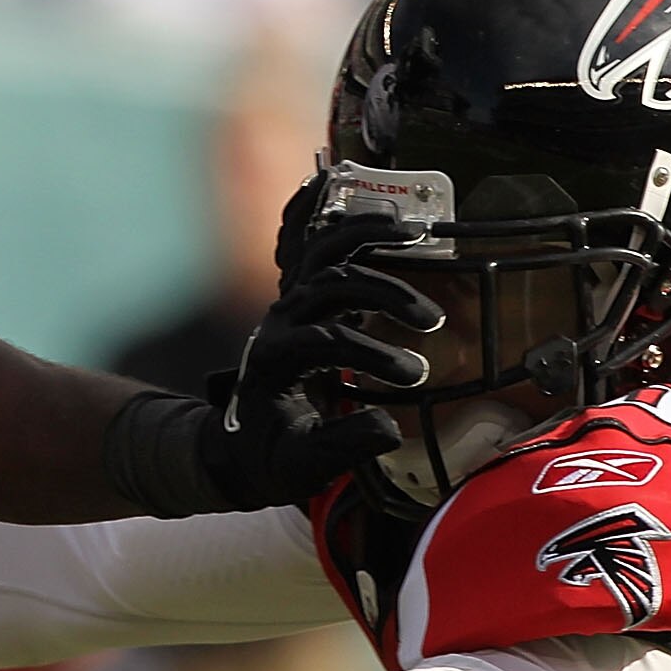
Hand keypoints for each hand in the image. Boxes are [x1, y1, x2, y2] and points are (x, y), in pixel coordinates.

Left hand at [104, 195, 438, 514]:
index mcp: (277, 361)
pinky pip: (313, 244)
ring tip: (412, 230)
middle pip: (330, 285)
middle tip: (432, 319)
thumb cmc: (275, 458)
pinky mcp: (299, 296)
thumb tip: (389, 427)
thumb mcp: (305, 466)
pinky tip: (367, 204)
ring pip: (322, 252)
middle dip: (384, 294)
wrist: (239, 446)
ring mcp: (288, 303)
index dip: (372, 353)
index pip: (327, 340)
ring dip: (365, 236)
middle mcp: (279, 321)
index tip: (414, 375)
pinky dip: (337, 220)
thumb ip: (344, 447)